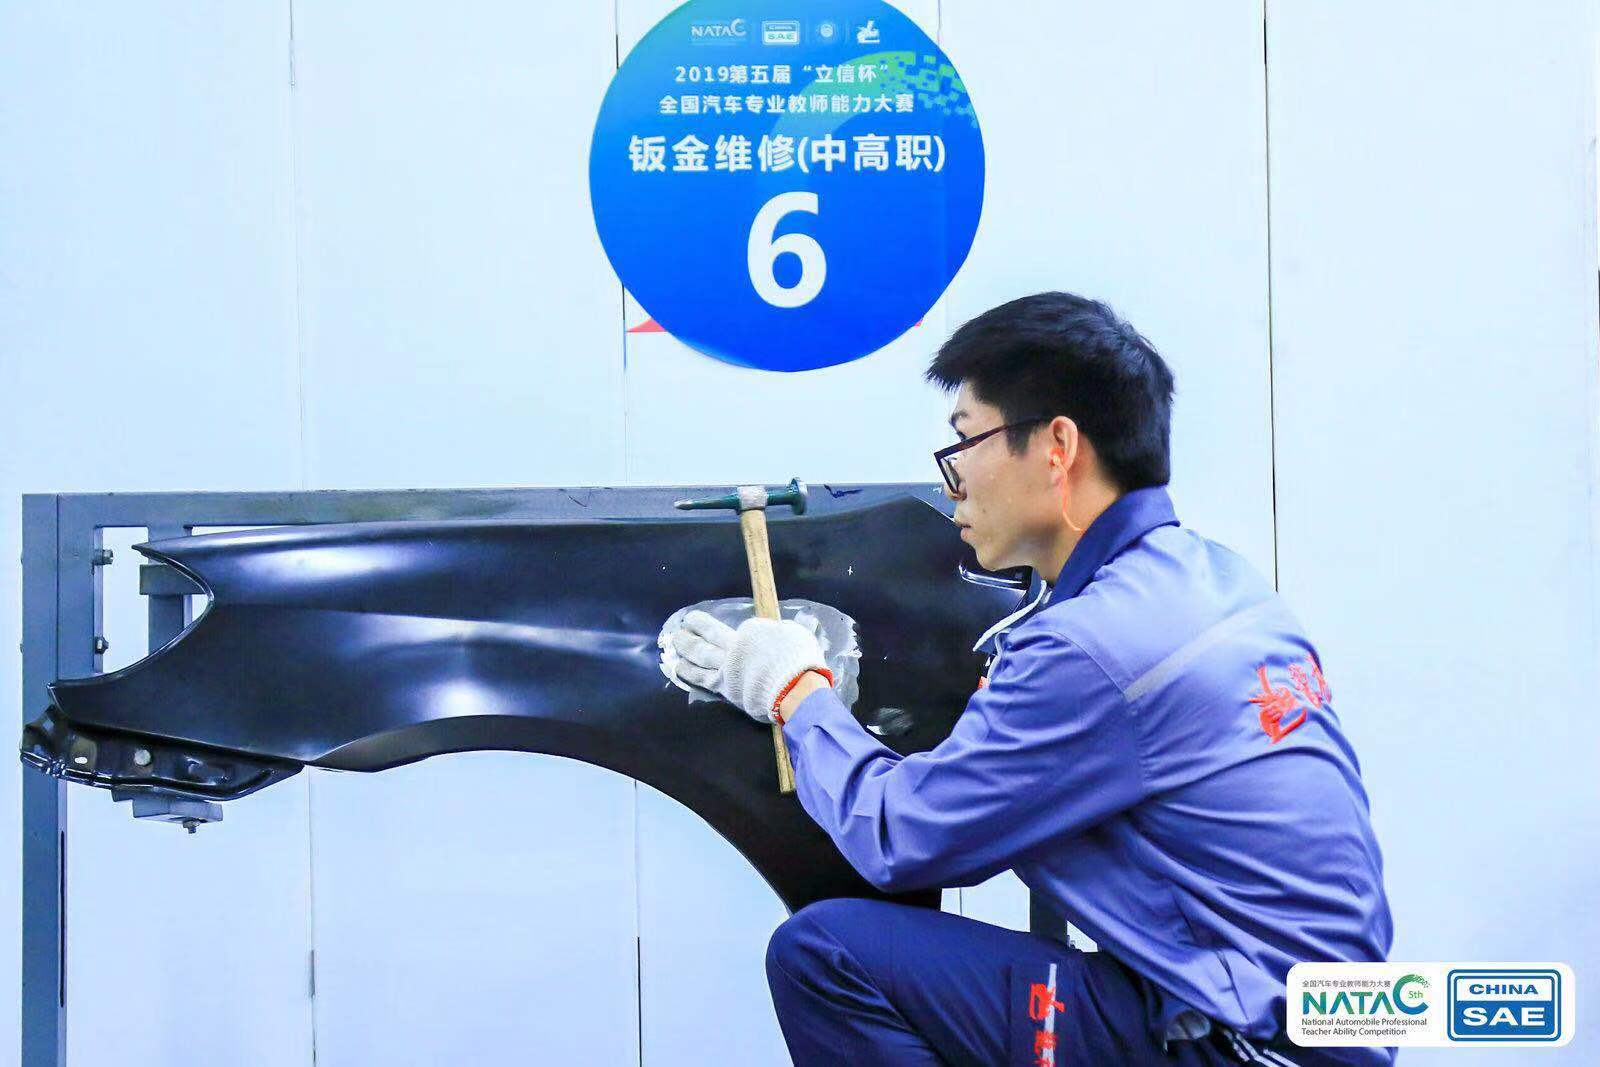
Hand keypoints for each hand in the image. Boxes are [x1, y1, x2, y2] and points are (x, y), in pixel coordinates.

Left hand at [671, 610, 829, 723]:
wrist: (795, 690)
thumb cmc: (800, 661)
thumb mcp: (796, 635)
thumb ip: (782, 632)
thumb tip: (779, 632)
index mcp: (751, 632)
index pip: (738, 629)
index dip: (736, 632)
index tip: (736, 633)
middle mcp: (734, 648)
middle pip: (709, 636)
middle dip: (695, 629)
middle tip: (682, 624)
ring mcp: (727, 669)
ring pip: (700, 656)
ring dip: (685, 648)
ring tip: (675, 642)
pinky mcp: (725, 689)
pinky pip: (702, 679)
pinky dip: (688, 672)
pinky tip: (679, 668)